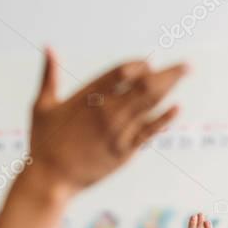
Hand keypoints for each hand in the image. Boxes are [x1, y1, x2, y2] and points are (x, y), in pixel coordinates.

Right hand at [29, 49, 186, 195]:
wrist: (49, 180)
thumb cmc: (42, 143)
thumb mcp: (42, 105)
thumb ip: (48, 75)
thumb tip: (49, 47)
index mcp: (88, 96)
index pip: (122, 71)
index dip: (139, 65)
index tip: (149, 64)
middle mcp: (107, 111)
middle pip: (145, 84)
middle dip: (168, 73)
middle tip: (186, 65)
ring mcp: (117, 132)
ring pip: (151, 104)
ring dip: (171, 87)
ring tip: (185, 75)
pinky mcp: (123, 153)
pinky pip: (149, 131)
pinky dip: (164, 118)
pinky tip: (177, 108)